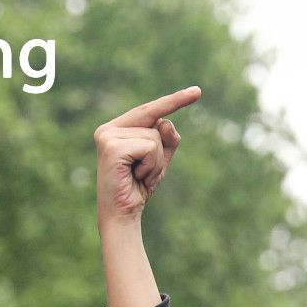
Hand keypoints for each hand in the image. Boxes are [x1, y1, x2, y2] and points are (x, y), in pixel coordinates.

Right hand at [94, 86, 201, 227]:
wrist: (123, 215)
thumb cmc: (139, 187)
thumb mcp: (159, 159)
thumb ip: (167, 138)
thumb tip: (165, 123)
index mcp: (117, 128)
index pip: (150, 110)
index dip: (174, 100)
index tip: (198, 91)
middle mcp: (108, 129)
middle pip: (157, 124)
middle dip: (161, 151)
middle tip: (143, 173)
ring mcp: (108, 136)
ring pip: (155, 137)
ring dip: (155, 162)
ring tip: (139, 176)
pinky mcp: (111, 147)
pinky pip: (150, 147)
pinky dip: (151, 166)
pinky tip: (136, 177)